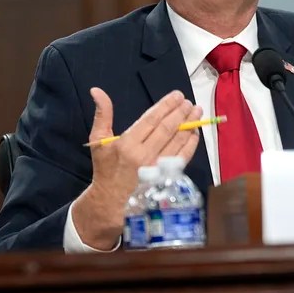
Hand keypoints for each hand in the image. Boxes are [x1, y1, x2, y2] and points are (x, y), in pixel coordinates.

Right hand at [71, 87, 201, 249]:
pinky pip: (182, 158)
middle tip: (189, 102)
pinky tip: (195, 133)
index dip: (166, 106)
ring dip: (189, 125)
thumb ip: (102, 114)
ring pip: (177, 142)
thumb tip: (97, 90)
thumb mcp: (98, 141)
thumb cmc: (106, 168)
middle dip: (180, 113)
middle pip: (167, 129)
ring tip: (196, 111)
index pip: (151, 119)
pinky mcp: (166, 178)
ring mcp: (157, 168)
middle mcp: (143, 155)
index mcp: (127, 143)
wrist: (111, 201)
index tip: (177, 96)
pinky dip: (191, 145)